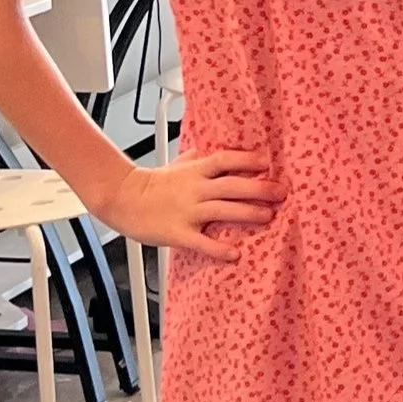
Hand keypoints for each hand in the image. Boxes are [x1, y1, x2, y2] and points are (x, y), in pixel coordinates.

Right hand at [98, 152, 281, 259]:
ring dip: (247, 213)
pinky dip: (218, 248)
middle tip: (281, 192)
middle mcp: (194, 189)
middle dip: (258, 188)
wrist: (122, 199)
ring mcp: (187, 211)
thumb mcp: (176, 164)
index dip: (246, 160)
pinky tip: (236, 253)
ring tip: (268, 217)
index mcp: (195, 171)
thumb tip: (212, 148)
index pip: (225, 160)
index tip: (267, 163)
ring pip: (222, 210)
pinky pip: (201, 242)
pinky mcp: (177, 232)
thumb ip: (197, 158)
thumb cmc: (151, 183)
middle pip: (231, 185)